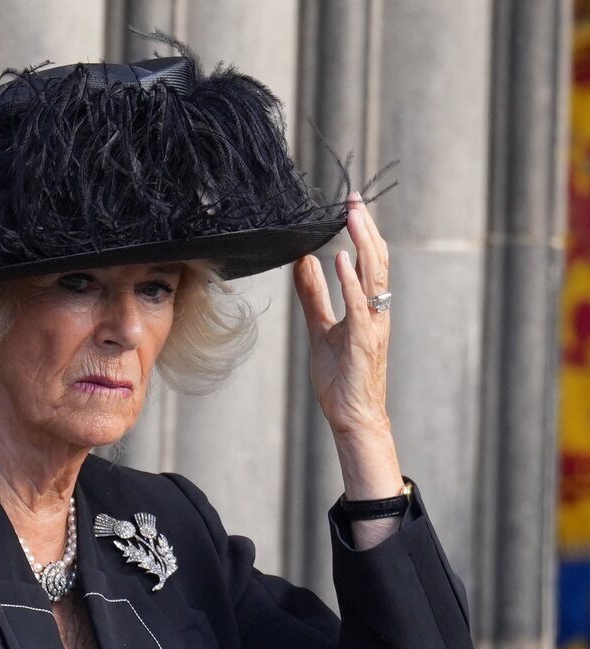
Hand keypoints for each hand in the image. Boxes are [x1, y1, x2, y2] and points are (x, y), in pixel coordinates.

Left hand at [292, 192, 391, 438]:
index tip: (351, 205)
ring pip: (374, 276)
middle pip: (377, 261)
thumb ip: (313, 296)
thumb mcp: (320, 329)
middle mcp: (376, 312)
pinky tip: (342, 259)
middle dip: (366, 228)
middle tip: (354, 198)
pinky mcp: (362, 342)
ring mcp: (372, 326)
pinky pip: (359, 305)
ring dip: (364, 243)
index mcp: (368, 308)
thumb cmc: (341, 379)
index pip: (369, 262)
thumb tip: (305, 263)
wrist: (352, 417)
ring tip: (353, 215)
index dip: (362, 233)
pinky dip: (351, 282)